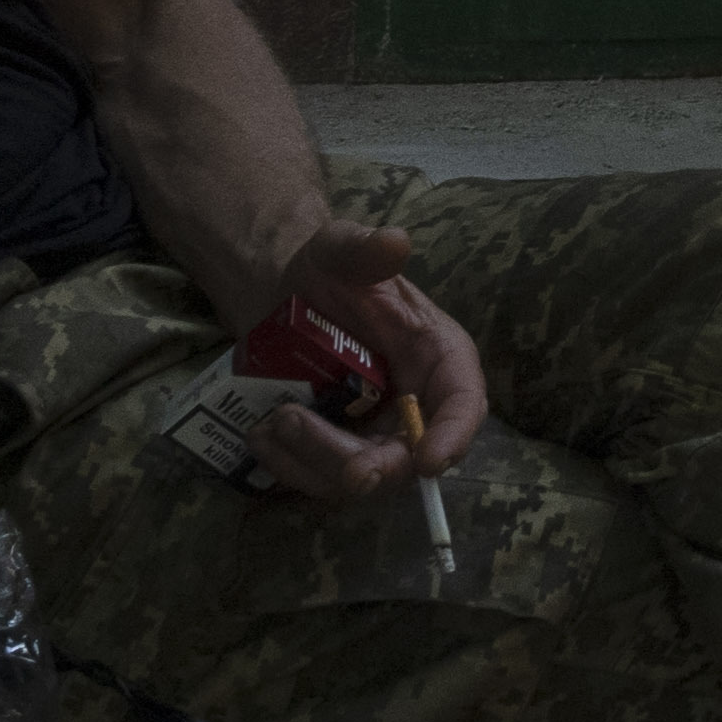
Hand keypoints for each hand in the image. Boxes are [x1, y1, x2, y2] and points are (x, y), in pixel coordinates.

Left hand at [224, 219, 495, 488]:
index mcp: (436, 357)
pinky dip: (287, 467)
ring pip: (357, 479)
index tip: (429, 462)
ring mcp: (374, 434)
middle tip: (299, 428)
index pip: (463, 403)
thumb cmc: (325, 270)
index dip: (453, 436)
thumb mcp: (339, 249)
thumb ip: (364, 248)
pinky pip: (319, 479)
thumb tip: (394, 242)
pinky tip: (258, 435)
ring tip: (268, 421)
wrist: (281, 294)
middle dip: (359, 463)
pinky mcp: (337, 450)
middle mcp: (414, 404)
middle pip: (405, 459)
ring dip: (309, 462)